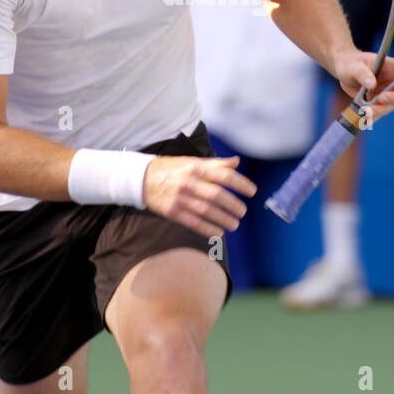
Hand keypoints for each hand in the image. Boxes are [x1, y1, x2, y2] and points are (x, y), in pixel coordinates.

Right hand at [143, 155, 257, 237]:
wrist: (141, 178)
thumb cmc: (171, 169)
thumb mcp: (191, 161)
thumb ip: (215, 163)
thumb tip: (236, 162)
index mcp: (196, 167)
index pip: (224, 175)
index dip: (240, 184)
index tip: (252, 191)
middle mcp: (189, 182)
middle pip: (217, 195)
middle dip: (233, 205)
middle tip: (243, 211)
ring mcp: (180, 198)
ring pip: (207, 211)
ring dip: (223, 219)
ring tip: (235, 224)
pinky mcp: (172, 212)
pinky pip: (193, 222)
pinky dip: (207, 229)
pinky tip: (218, 232)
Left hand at [332, 49, 393, 121]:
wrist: (343, 71)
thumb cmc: (351, 63)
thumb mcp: (354, 66)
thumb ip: (362, 73)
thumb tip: (371, 84)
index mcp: (392, 67)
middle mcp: (392, 81)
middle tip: (380, 98)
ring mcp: (386, 93)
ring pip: (391, 106)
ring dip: (380, 110)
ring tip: (365, 110)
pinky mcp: (377, 103)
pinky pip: (379, 113)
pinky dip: (373, 117)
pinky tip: (365, 119)